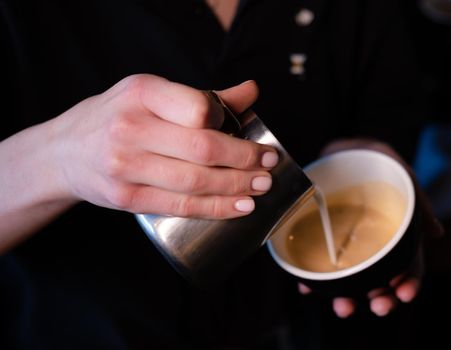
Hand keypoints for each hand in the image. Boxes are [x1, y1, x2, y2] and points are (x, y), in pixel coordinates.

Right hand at [51, 75, 277, 217]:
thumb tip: (251, 92)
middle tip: (268, 165)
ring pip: (194, 181)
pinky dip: (215, 208)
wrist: (65, 152)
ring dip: (236, 187)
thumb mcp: (152, 95)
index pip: (198, 108)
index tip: (251, 135)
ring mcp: (125, 166)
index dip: (229, 124)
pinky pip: (180, 205)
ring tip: (261, 187)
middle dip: (244, 160)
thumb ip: (203, 97)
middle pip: (202, 148)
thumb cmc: (117, 117)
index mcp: (142, 93)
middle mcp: (130, 127)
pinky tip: (239, 207)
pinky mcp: (126, 198)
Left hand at [297, 138, 442, 317]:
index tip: (403, 294)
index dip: (409, 282)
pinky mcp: (323, 239)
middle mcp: (374, 244)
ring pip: (352, 278)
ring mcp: (348, 244)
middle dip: (382, 298)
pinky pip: (319, 263)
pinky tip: (308, 289)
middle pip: (382, 278)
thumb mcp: (400, 174)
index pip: (409, 264)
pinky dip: (314, 279)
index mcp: (396, 234)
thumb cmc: (377, 162)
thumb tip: (437, 234)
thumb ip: (417, 200)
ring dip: (348, 296)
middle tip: (377, 307)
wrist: (344, 150)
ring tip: (343, 308)